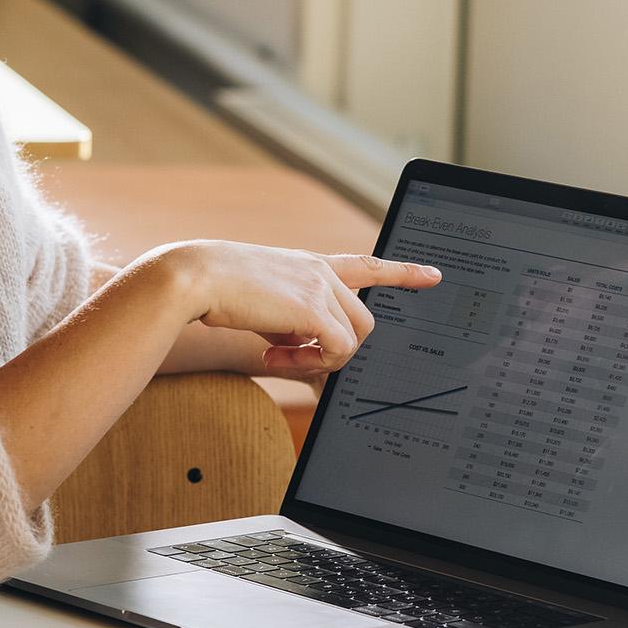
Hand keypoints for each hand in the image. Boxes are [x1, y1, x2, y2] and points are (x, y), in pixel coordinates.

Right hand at [145, 242, 440, 373]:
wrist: (194, 276)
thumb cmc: (219, 291)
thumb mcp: (265, 307)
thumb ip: (293, 328)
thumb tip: (310, 356)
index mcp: (312, 264)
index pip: (367, 265)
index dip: (402, 272)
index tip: (433, 274)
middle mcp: (322, 271)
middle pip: (364, 322)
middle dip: (338, 348)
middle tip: (292, 357)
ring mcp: (320, 287)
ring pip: (354, 338)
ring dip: (323, 358)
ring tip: (279, 355)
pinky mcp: (312, 308)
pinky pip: (335, 348)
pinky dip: (310, 363)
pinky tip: (273, 355)